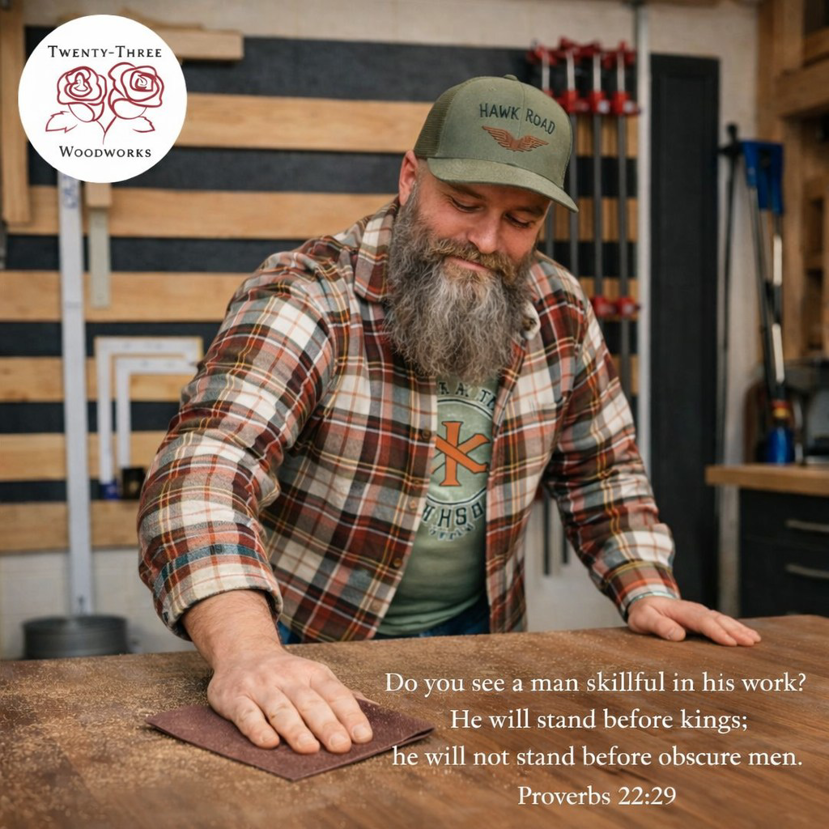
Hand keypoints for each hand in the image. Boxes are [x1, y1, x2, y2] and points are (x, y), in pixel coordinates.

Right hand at [183, 591, 372, 752]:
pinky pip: (246, 714)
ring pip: (280, 709)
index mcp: (312, 672)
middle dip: (326, 724)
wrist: (241, 651)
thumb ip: (339, 695)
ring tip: (309, 748)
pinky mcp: (235, 698)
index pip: (334, 693)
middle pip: (309, 702)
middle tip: (341, 746)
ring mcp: (261, 687)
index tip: (363, 736)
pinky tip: (269, 743)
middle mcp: (288, 677)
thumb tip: (375, 709)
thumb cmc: (285, 674)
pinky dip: (257, 729)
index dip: (350, 714)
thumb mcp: (314, 676)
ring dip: (295, 729)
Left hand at [627, 596, 760, 646]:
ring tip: (755, 640)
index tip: (731, 642)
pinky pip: (722, 622)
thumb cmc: (643, 614)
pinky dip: (736, 628)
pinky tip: (749, 635)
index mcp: (680, 610)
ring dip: (739, 629)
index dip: (717, 631)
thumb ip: (658, 625)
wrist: (644, 601)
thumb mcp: (643, 619)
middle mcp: (694, 610)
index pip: (701, 621)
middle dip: (735, 630)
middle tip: (751, 642)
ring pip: (723, 620)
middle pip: (717, 619)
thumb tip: (678, 635)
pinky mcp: (703, 618)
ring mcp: (700, 613)